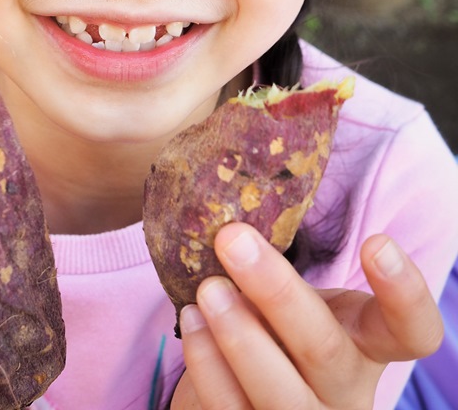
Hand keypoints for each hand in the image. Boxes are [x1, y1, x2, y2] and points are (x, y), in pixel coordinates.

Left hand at [173, 223, 442, 409]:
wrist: (240, 381)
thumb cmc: (275, 319)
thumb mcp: (296, 292)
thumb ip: (280, 264)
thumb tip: (232, 214)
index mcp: (368, 342)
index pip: (413, 330)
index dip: (404, 293)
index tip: (375, 242)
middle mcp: (344, 387)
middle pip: (325, 349)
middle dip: (276, 291)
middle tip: (231, 239)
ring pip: (281, 394)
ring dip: (238, 337)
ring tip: (206, 290)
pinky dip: (207, 366)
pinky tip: (191, 324)